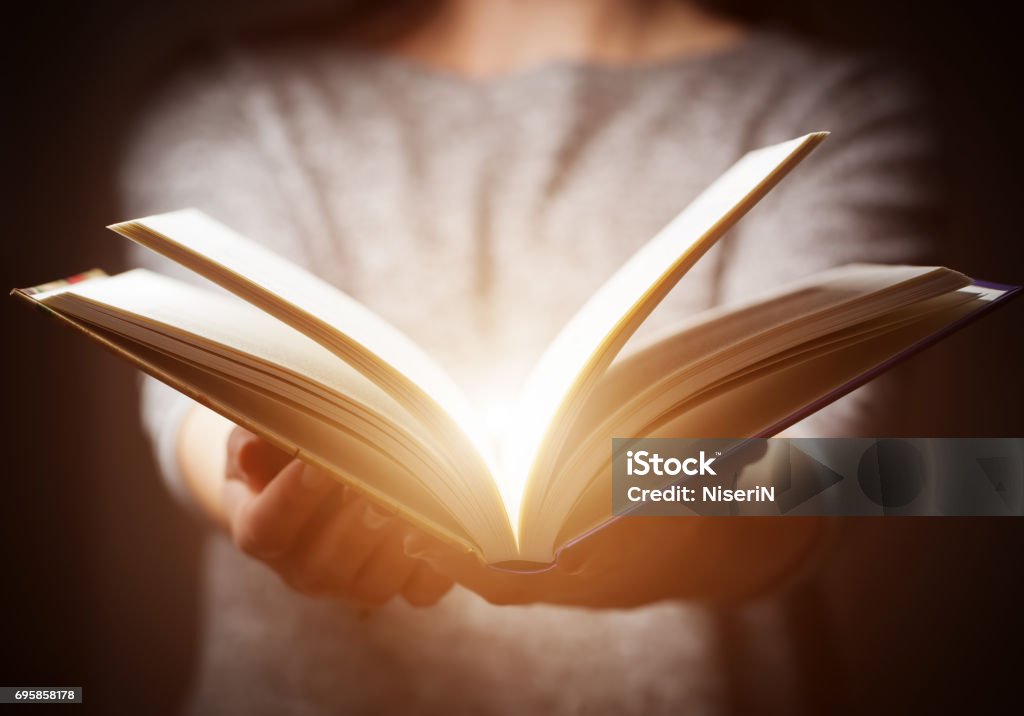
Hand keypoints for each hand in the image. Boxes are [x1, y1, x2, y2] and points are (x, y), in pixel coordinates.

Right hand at [220, 427, 453, 606]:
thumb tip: (254, 448)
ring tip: (415, 502)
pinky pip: (420, 591)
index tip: (316, 464)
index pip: (268, 527)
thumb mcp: (259, 434)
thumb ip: (254, 440)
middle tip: (378, 480)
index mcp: (260, 531)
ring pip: (374, 583)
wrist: (324, 477)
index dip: (291, 499)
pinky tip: (445, 528)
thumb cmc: (288, 450)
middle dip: (354, 522)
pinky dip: (436, 566)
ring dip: (396, 544)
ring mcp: (351, 585)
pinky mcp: (396, 587)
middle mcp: (303, 570)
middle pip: (325, 563)